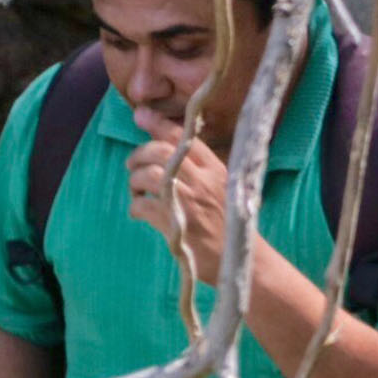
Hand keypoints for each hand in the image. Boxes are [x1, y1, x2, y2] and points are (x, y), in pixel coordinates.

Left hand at [126, 108, 228, 284]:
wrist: (244, 261)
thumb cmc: (231, 224)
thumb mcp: (224, 187)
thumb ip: (201, 168)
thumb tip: (169, 146)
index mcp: (216, 168)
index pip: (183, 136)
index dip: (157, 123)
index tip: (140, 116)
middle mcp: (203, 180)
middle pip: (159, 151)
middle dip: (138, 155)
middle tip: (133, 167)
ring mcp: (189, 202)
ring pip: (148, 175)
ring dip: (134, 182)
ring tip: (137, 192)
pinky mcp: (176, 225)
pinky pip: (142, 206)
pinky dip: (135, 207)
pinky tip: (139, 212)